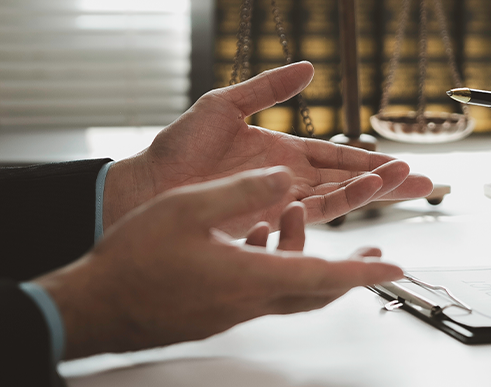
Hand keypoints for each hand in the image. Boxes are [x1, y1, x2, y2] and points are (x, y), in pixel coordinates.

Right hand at [34, 167, 402, 358]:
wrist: (94, 305)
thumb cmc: (135, 260)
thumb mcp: (192, 208)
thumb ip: (245, 191)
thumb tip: (285, 179)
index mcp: (252, 277)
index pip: (326, 277)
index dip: (365, 272)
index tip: (396, 269)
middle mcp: (250, 301)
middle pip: (318, 289)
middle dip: (352, 269)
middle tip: (375, 250)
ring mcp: (233, 311)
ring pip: (288, 285)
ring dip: (301, 251)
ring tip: (292, 212)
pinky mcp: (217, 312)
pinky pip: (260, 287)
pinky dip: (272, 261)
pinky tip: (253, 234)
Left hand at [105, 61, 433, 234]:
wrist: (147, 183)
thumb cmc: (178, 147)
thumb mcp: (226, 104)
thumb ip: (269, 88)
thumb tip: (308, 68)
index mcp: (282, 155)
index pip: (336, 159)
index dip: (369, 160)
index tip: (400, 162)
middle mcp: (287, 182)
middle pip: (349, 183)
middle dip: (388, 184)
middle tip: (425, 183)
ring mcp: (279, 202)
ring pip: (338, 199)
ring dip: (373, 191)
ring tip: (406, 184)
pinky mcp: (267, 217)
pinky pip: (313, 211)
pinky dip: (342, 202)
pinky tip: (365, 194)